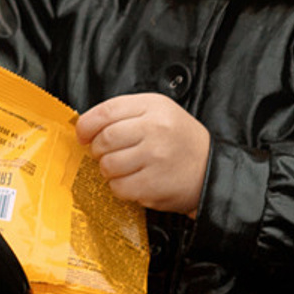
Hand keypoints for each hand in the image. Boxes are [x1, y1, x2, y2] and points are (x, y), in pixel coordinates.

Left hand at [77, 93, 210, 214]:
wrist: (210, 170)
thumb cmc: (178, 141)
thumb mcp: (158, 113)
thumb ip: (125, 114)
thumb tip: (86, 128)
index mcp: (153, 106)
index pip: (106, 112)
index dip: (86, 125)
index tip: (83, 135)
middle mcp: (155, 129)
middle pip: (104, 140)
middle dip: (98, 150)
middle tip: (107, 154)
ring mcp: (154, 157)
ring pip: (108, 165)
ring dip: (109, 170)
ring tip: (124, 168)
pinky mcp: (153, 184)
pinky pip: (118, 187)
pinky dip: (120, 187)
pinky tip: (134, 181)